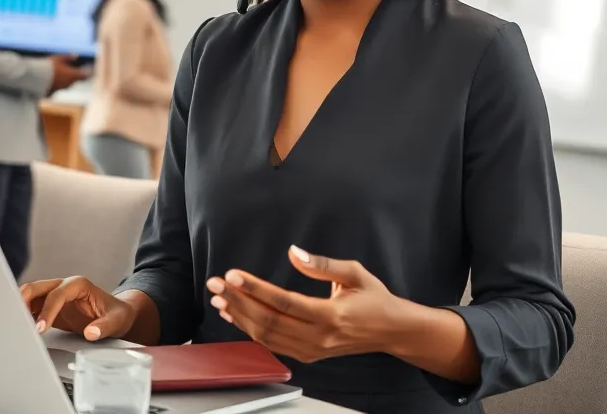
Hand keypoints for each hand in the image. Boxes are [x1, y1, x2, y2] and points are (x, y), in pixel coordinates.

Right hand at [20, 276, 136, 340]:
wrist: (116, 314)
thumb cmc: (117, 314)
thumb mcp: (117, 321)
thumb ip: (105, 326)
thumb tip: (91, 333)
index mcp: (78, 285)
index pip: (56, 295)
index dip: (47, 311)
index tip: (41, 329)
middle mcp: (62, 286)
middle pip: (35, 288)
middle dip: (22, 302)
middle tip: (15, 322)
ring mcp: (53, 295)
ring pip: (28, 296)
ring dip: (18, 309)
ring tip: (12, 327)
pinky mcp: (47, 307)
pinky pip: (29, 309)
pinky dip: (21, 317)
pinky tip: (16, 329)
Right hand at [48, 55, 88, 93]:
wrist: (34, 78)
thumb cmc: (47, 66)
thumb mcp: (58, 58)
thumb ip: (67, 57)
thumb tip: (76, 56)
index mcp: (73, 75)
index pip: (84, 76)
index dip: (86, 73)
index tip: (85, 71)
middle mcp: (68, 84)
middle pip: (74, 81)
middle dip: (72, 76)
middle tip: (66, 70)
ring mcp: (61, 89)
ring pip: (65, 85)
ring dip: (63, 81)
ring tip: (55, 74)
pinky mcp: (52, 94)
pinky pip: (55, 89)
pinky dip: (54, 85)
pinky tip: (47, 80)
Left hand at [206, 246, 402, 363]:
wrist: (391, 330)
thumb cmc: (374, 298)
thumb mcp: (355, 273)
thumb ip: (323, 264)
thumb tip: (294, 252)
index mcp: (330, 315)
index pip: (283, 302)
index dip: (255, 289)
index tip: (233, 275)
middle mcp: (318, 337)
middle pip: (268, 320)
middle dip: (238, 300)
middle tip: (216, 283)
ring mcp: (312, 350)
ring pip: (266, 336)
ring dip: (240, 316)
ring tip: (220, 298)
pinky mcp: (308, 355)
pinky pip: (273, 344)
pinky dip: (250, 330)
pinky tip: (236, 315)